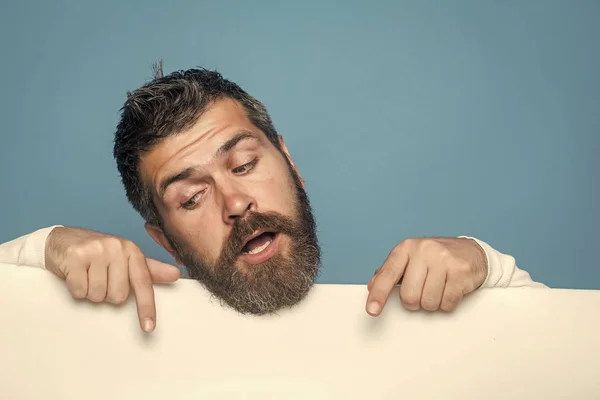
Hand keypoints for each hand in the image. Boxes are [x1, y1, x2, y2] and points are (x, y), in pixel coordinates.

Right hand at [44, 227, 180, 331]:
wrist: (62, 239)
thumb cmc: (97, 253)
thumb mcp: (124, 258)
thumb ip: (149, 269)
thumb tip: (175, 275)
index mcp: (132, 250)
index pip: (143, 283)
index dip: (146, 307)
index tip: (149, 327)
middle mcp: (116, 248)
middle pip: (118, 296)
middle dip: (106, 293)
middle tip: (99, 278)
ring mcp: (96, 251)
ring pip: (98, 295)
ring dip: (90, 292)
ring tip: (87, 276)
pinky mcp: (75, 257)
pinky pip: (80, 291)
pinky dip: (76, 289)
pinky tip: (75, 275)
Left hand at [366, 237, 486, 315]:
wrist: (471, 251)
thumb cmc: (435, 258)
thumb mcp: (410, 259)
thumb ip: (390, 272)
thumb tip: (372, 287)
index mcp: (406, 248)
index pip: (388, 274)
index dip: (379, 295)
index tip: (372, 310)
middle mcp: (423, 250)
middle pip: (409, 296)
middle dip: (415, 302)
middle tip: (422, 291)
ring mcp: (443, 260)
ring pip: (428, 303)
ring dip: (432, 303)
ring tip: (438, 288)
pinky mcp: (461, 271)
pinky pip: (447, 303)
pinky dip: (447, 303)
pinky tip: (449, 289)